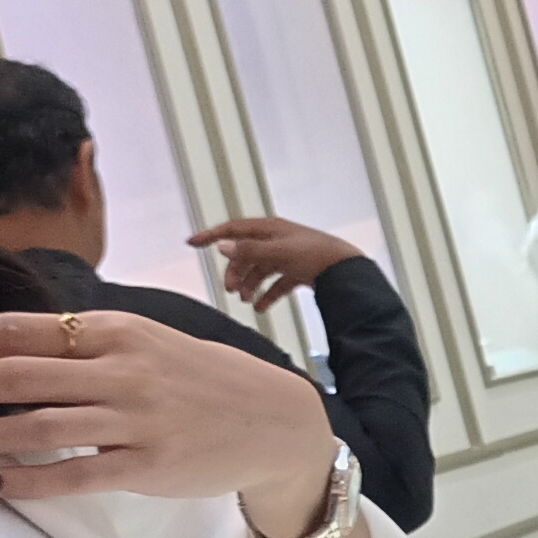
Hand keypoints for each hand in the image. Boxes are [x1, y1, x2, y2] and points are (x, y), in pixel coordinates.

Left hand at [0, 308, 335, 518]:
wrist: (274, 419)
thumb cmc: (196, 380)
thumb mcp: (142, 343)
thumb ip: (79, 347)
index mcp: (112, 330)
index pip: (16, 329)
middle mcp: (120, 368)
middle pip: (14, 373)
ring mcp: (135, 418)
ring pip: (36, 425)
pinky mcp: (148, 466)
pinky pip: (72, 474)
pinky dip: (22, 480)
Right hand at [190, 215, 358, 310]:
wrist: (346, 270)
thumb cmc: (315, 254)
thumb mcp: (278, 252)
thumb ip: (249, 250)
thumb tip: (221, 246)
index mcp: (269, 229)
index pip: (233, 229)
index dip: (211, 235)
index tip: (191, 243)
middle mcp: (276, 240)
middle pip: (245, 254)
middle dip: (235, 271)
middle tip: (232, 290)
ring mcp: (287, 255)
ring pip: (259, 270)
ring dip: (250, 285)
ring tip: (247, 301)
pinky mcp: (298, 271)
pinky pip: (276, 283)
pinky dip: (267, 294)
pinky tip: (262, 308)